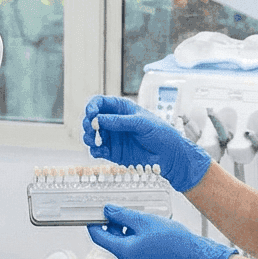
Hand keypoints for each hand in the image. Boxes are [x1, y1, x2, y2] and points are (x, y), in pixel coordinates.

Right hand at [83, 95, 211, 192]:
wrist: (170, 156)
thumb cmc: (162, 134)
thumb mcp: (142, 123)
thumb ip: (121, 121)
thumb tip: (100, 119)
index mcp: (122, 109)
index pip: (101, 102)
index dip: (92, 106)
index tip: (90, 113)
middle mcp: (114, 122)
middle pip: (92, 118)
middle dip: (87, 122)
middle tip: (90, 129)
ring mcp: (113, 137)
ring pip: (91, 134)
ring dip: (88, 137)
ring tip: (93, 141)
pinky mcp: (113, 152)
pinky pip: (97, 149)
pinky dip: (94, 150)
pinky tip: (99, 151)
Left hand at [87, 205, 236, 258]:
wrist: (194, 256)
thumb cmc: (171, 238)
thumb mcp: (144, 221)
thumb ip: (123, 215)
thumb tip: (107, 210)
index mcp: (125, 252)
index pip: (99, 238)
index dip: (93, 224)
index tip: (93, 213)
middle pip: (111, 242)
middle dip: (112, 226)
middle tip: (120, 210)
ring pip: (123, 246)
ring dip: (125, 232)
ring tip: (138, 218)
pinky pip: (134, 252)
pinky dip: (134, 240)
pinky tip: (147, 230)